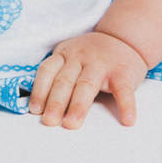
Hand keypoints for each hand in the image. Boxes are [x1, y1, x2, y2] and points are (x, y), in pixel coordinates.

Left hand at [28, 31, 147, 128]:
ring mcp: (102, 64)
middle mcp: (81, 57)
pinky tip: (127, 120)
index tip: (35, 111)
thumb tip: (41, 110)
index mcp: (65, 54)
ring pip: (87, 85)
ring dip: (78, 105)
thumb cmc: (92, 56)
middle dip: (56, 102)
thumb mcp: (71, 57)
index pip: (47, 71)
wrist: (125, 38)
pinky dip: (126, 105)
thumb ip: (58, 76)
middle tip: (49, 121)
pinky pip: (123, 90)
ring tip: (72, 124)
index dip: (40, 91)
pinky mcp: (123, 72)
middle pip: (65, 80)